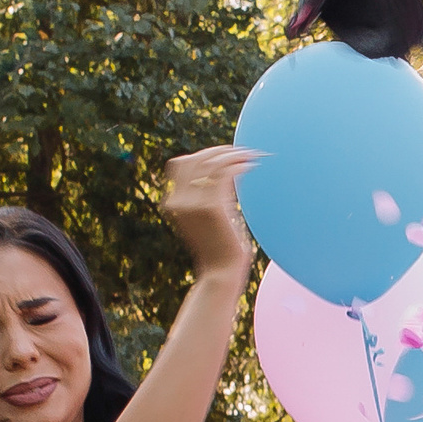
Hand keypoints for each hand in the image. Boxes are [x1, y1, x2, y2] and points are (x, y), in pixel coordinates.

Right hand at [162, 146, 257, 279]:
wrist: (221, 271)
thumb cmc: (218, 245)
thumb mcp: (204, 218)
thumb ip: (204, 196)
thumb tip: (221, 171)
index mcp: (172, 202)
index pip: (180, 164)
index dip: (202, 154)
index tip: (222, 154)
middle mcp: (178, 201)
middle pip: (194, 159)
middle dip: (218, 150)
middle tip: (240, 152)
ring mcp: (193, 204)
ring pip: (210, 163)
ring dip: (232, 155)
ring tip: (250, 156)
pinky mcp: (211, 207)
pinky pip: (224, 173)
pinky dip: (238, 164)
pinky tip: (250, 166)